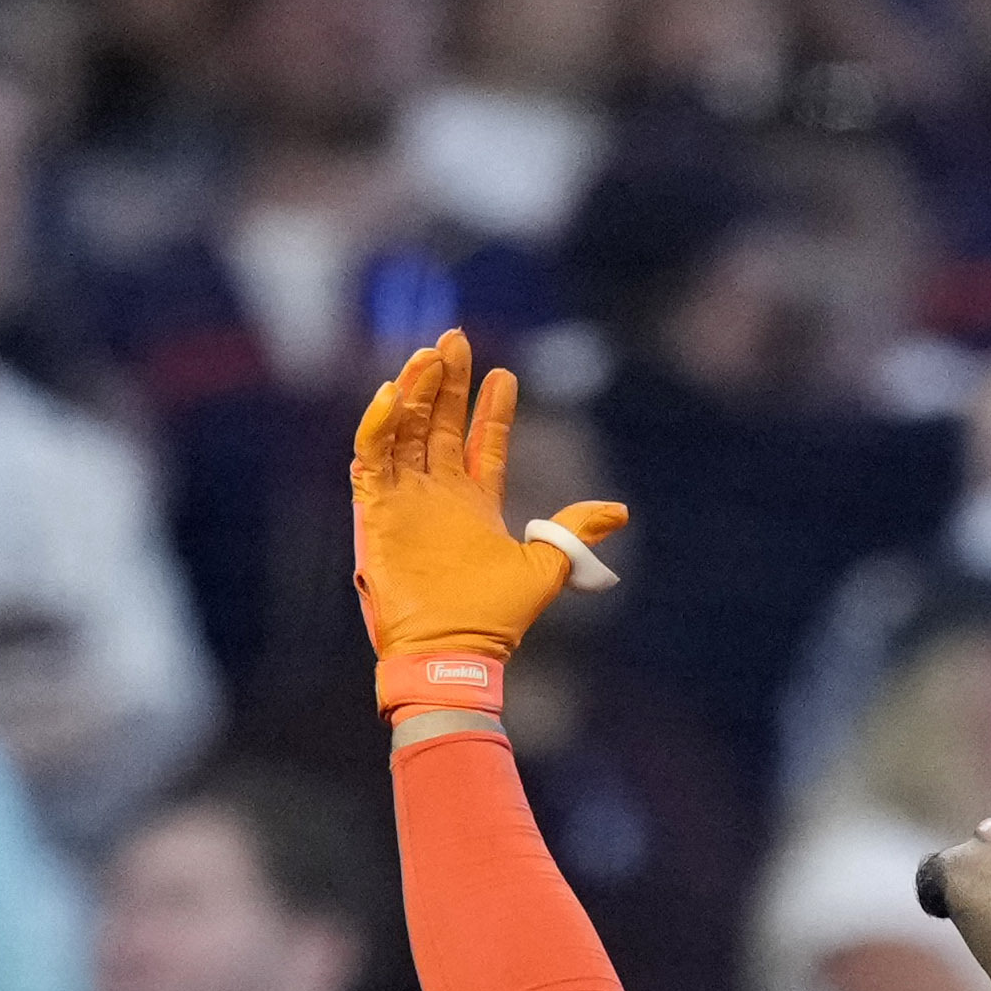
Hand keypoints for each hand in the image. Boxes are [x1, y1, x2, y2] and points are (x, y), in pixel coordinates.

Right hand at [350, 329, 625, 675]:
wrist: (454, 651)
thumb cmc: (496, 619)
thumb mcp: (546, 568)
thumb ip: (575, 533)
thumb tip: (620, 510)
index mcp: (476, 503)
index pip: (482, 443)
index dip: (492, 409)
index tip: (505, 375)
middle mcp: (438, 495)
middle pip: (439, 423)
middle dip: (447, 382)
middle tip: (457, 339)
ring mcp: (405, 500)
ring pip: (406, 430)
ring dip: (416, 391)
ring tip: (431, 355)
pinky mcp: (376, 511)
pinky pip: (371, 457)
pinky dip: (379, 424)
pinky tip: (394, 392)